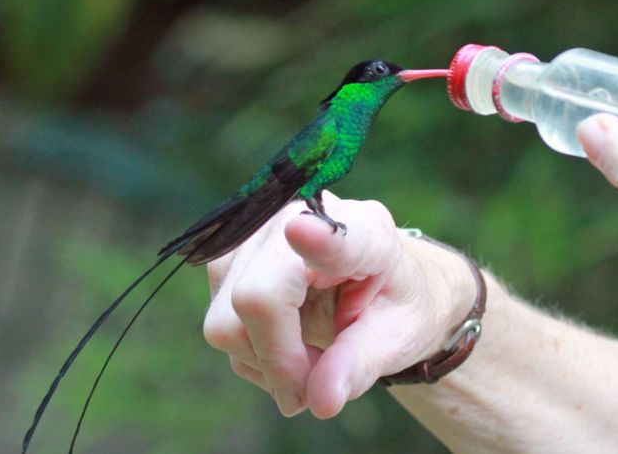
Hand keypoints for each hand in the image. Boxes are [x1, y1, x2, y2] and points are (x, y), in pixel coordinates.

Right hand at [203, 192, 473, 417]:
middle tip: (319, 386)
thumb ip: (360, 364)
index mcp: (365, 232)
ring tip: (310, 363)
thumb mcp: (397, 336)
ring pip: (226, 322)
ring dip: (265, 362)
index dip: (318, 240)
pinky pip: (220, 326)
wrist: (378, 284)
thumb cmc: (393, 304)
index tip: (302, 231)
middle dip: (281, 363)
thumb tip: (321, 401)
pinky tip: (287, 347)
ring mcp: (256, 234)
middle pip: (255, 299)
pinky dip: (253, 354)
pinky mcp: (228, 257)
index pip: (334, 236)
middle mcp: (300, 216)